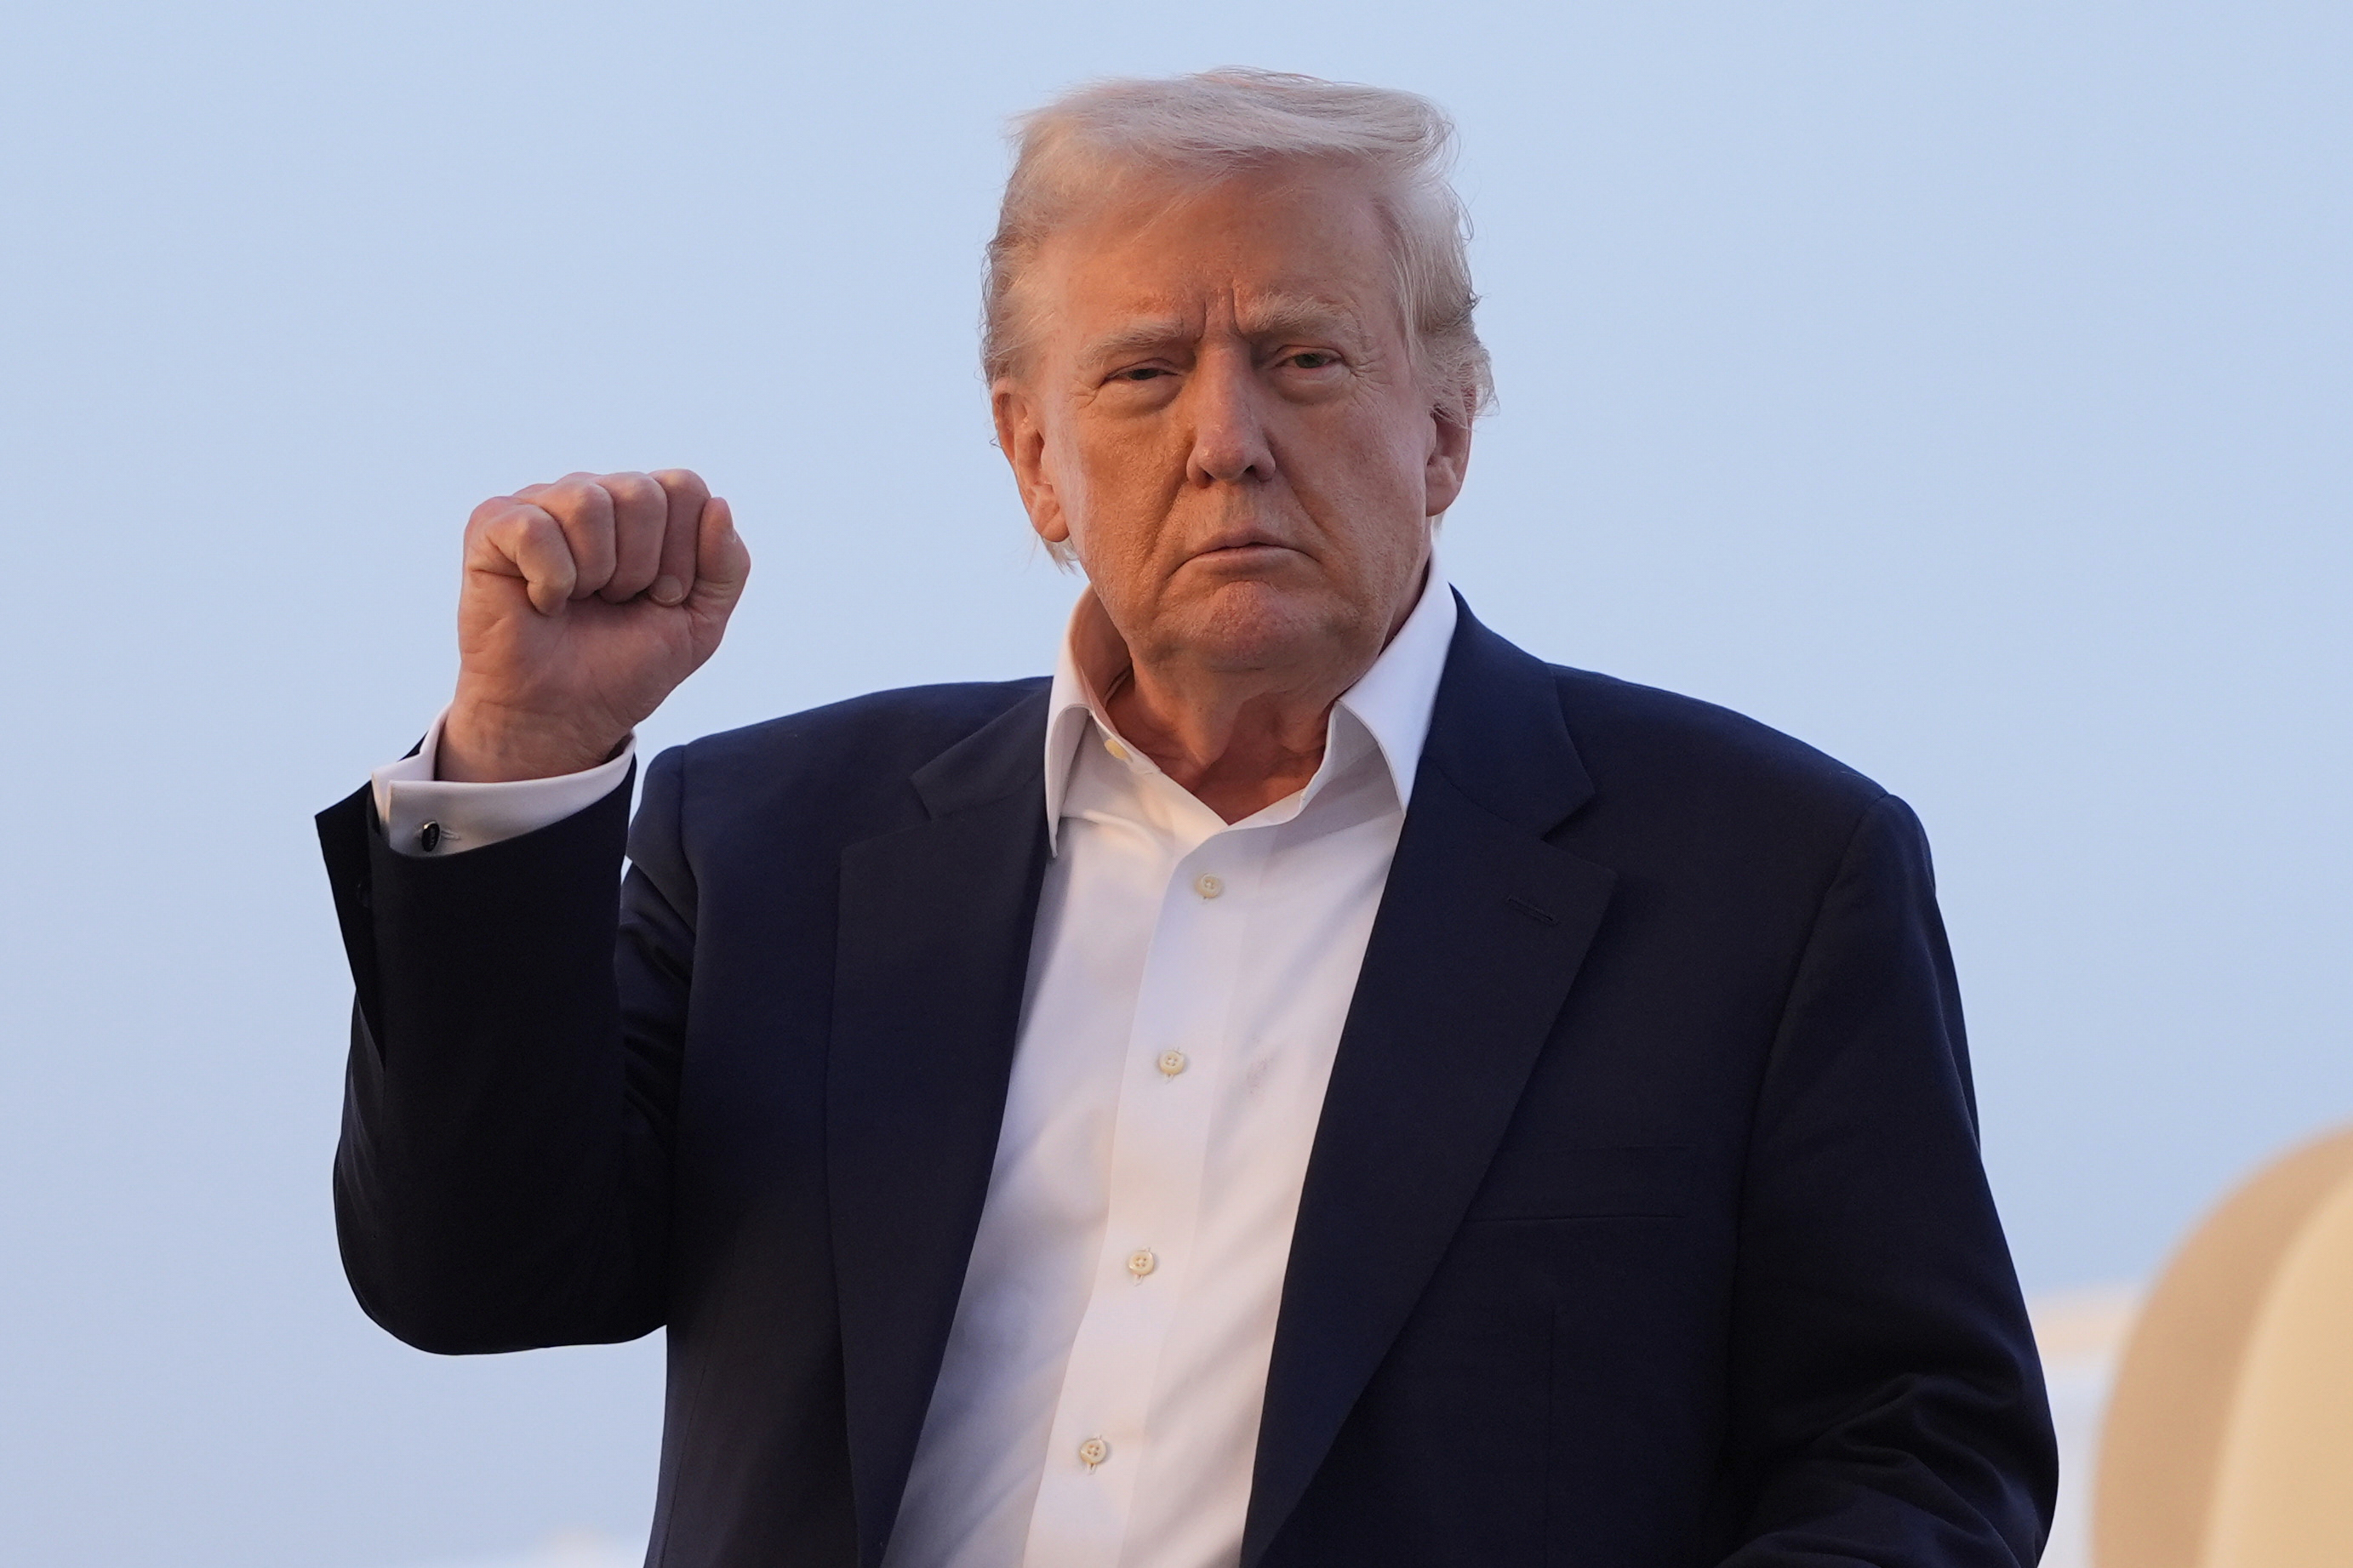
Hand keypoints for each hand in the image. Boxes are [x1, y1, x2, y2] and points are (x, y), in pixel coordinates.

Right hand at [439, 469, 749, 781]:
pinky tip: (543, 601)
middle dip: (642, 567)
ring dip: (596, 572)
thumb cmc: (625, 666)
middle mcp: (593, 495)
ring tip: (581, 600)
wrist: (564, 716)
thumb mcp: (699, 623)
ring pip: (588, 501)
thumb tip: (719, 504)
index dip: (684, 555)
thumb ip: (727, 566)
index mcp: (644, 509)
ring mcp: (541, 504)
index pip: (684, 487)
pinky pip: (535, 528)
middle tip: (617, 602)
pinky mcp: (492, 526)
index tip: (662, 598)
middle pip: (642, 492)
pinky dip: (550, 581)